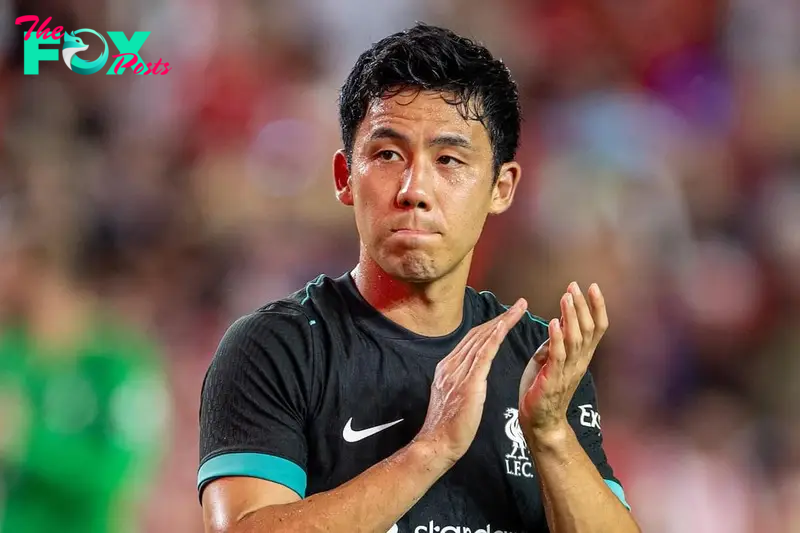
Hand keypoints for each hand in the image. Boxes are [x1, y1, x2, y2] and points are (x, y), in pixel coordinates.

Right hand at [415, 298, 527, 464]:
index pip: (471, 340)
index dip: (490, 326)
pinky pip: (483, 354)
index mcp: (447, 367)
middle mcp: (451, 365)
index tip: (505, 317)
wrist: (437, 443)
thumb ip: (460, 382)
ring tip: (519, 310)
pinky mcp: (468, 382)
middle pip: (478, 334)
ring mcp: (458, 372)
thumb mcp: (451, 397)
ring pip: (482, 339)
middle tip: (519, 306)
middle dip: (500, 318)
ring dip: (502, 322)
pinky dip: (494, 337)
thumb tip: (471, 376)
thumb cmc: (447, 427)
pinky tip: (505, 326)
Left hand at [518, 282, 607, 438]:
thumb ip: (558, 341)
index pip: (597, 328)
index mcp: (581, 356)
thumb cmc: (544, 388)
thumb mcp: (552, 359)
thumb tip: (559, 320)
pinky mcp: (552, 380)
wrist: (541, 422)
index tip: (593, 286)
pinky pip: (557, 356)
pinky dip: (556, 338)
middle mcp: (579, 362)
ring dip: (571, 317)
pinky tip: (553, 323)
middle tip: (575, 286)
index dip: (597, 307)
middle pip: (588, 329)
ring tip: (566, 297)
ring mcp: (567, 371)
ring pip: (575, 340)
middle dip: (583, 306)